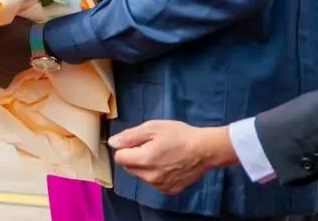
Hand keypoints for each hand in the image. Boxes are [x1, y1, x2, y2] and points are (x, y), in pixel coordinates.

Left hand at [108, 121, 236, 194]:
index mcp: (144, 160)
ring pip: (141, 175)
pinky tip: (168, 164)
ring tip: (161, 154)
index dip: (126, 147)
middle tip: (150, 145)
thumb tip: (112, 143)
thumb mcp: (153, 128)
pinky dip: (156, 174)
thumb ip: (130, 136)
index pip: (119, 157)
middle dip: (134, 156)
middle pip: (129, 167)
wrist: (205, 150)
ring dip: (145, 166)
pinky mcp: (170, 190)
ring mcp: (160, 186)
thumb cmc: (179, 135)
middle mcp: (150, 177)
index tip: (137, 141)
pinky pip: (154, 182)